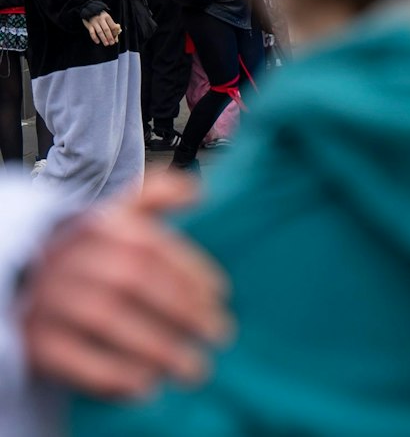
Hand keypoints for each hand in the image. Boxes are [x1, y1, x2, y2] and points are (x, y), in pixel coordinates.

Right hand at [24, 172, 231, 399]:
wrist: (22, 286)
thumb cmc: (87, 254)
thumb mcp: (115, 218)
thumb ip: (155, 196)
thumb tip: (197, 191)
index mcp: (94, 226)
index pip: (148, 246)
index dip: (189, 270)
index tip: (220, 295)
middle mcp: (66, 259)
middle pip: (132, 281)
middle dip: (183, 310)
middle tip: (220, 333)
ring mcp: (45, 300)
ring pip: (106, 320)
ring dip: (157, 347)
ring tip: (194, 368)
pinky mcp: (32, 340)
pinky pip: (73, 360)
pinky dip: (113, 375)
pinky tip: (146, 386)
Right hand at [83, 11, 120, 46]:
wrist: (89, 9)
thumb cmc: (100, 15)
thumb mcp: (107, 17)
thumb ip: (111, 25)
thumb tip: (117, 34)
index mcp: (107, 17)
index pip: (113, 26)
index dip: (115, 33)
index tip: (116, 38)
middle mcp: (101, 20)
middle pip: (107, 30)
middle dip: (110, 37)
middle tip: (112, 43)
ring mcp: (94, 22)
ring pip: (100, 32)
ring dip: (103, 38)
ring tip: (106, 44)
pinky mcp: (89, 25)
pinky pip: (92, 32)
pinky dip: (94, 38)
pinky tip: (97, 42)